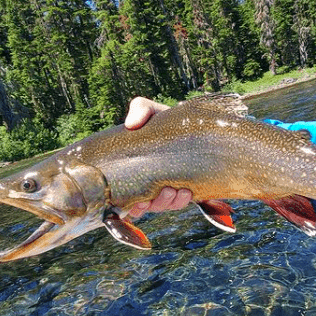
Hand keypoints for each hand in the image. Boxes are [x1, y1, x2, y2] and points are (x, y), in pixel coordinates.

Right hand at [124, 97, 192, 217]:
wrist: (192, 125)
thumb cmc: (165, 121)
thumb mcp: (151, 110)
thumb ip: (140, 109)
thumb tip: (131, 124)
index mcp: (132, 170)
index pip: (123, 195)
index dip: (126, 205)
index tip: (135, 202)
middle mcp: (146, 183)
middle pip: (144, 206)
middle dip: (153, 204)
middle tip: (164, 190)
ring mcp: (164, 188)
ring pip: (162, 205)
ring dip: (168, 202)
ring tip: (175, 190)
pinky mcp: (183, 189)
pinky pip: (179, 203)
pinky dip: (183, 201)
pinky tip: (187, 192)